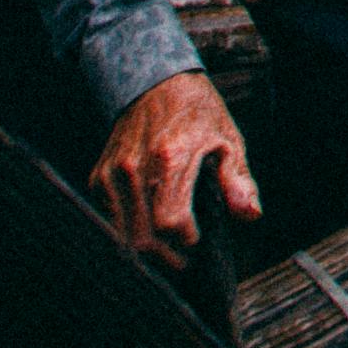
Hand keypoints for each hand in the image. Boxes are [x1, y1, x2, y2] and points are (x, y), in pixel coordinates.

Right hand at [92, 71, 258, 262]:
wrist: (156, 84)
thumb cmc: (198, 115)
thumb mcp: (228, 140)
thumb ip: (237, 181)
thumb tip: (249, 215)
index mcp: (170, 158)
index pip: (170, 222)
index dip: (187, 242)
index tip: (199, 243)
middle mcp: (134, 168)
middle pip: (143, 238)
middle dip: (167, 259)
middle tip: (186, 263)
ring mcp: (111, 174)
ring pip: (122, 236)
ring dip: (147, 253)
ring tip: (170, 253)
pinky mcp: (98, 179)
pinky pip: (109, 221)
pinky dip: (128, 235)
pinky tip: (149, 233)